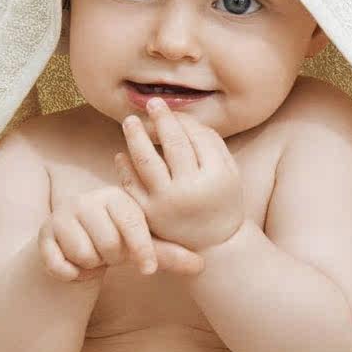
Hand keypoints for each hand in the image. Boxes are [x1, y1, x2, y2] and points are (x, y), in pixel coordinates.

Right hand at [38, 182, 204, 281]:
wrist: (70, 250)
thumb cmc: (114, 244)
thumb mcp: (141, 248)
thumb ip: (168, 254)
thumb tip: (201, 265)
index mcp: (116, 198)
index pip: (133, 225)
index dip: (142, 250)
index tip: (148, 270)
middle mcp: (88, 200)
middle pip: (108, 244)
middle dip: (111, 259)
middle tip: (107, 254)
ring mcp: (63, 214)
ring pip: (84, 254)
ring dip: (89, 265)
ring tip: (90, 255)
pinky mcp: (44, 233)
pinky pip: (60, 264)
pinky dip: (68, 274)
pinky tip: (71, 266)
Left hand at [115, 98, 245, 253]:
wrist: (214, 247)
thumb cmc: (221, 201)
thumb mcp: (229, 172)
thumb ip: (211, 143)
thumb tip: (181, 116)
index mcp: (217, 177)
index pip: (197, 137)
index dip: (182, 120)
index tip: (169, 109)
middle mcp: (192, 189)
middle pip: (174, 144)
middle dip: (162, 119)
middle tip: (152, 103)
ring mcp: (167, 203)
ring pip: (147, 160)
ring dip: (136, 136)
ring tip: (130, 121)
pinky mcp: (149, 214)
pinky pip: (131, 184)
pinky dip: (124, 167)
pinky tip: (122, 154)